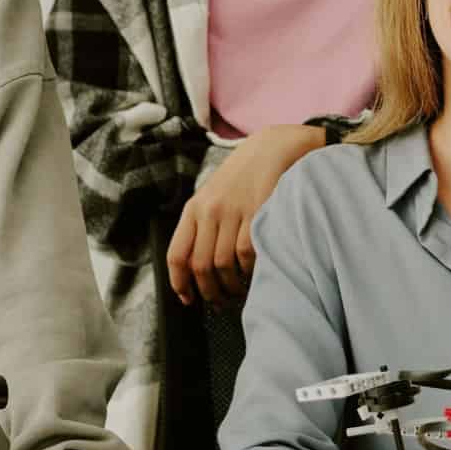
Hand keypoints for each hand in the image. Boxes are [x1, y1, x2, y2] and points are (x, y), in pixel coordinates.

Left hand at [169, 123, 325, 305]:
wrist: (273, 146)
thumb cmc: (243, 177)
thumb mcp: (214, 195)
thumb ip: (203, 225)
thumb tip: (197, 269)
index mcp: (194, 208)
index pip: (177, 255)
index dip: (180, 284)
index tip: (188, 299)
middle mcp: (210, 210)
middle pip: (201, 266)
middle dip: (209, 292)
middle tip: (219, 303)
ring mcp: (234, 210)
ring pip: (223, 264)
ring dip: (231, 286)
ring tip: (238, 292)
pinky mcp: (258, 211)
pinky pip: (247, 253)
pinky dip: (250, 270)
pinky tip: (254, 274)